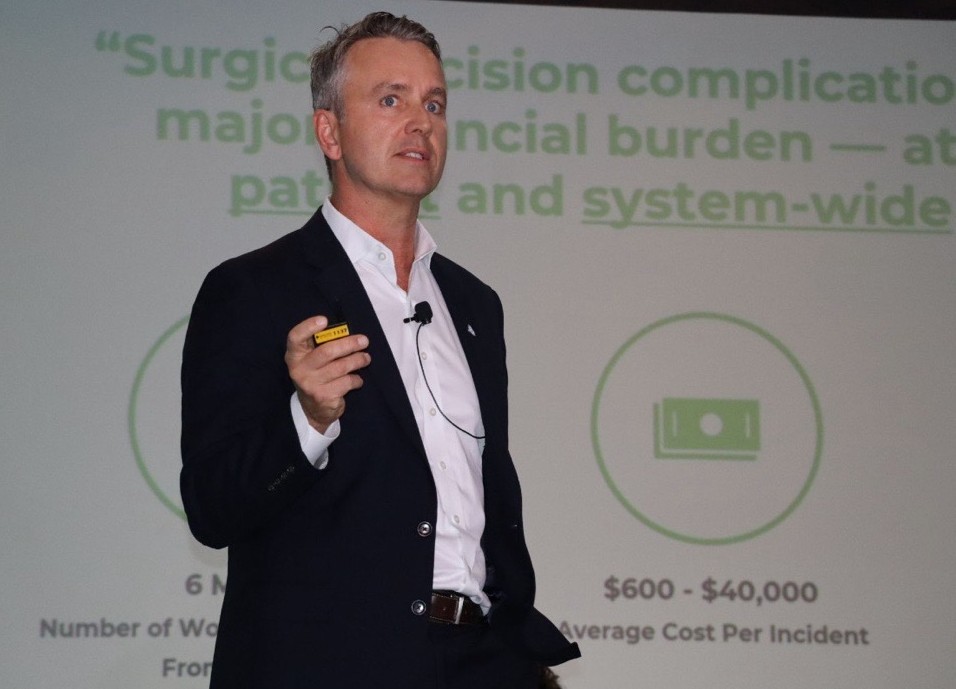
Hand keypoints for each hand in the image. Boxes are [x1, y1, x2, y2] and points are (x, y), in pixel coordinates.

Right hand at [285, 316, 370, 432]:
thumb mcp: (311, 360)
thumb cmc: (316, 375)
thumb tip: (346, 332)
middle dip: (349, 344)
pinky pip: (347, 382)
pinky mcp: (323, 397)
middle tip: (364, 341)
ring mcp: (311, 384)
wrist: (312, 410)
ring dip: (358, 360)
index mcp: (295, 355)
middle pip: (327, 351)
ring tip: (365, 358)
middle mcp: (299, 369)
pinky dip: (356, 379)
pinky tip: (357, 379)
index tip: (324, 320)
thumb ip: (321, 346)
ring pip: (341, 366)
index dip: (308, 327)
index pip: (295, 337)